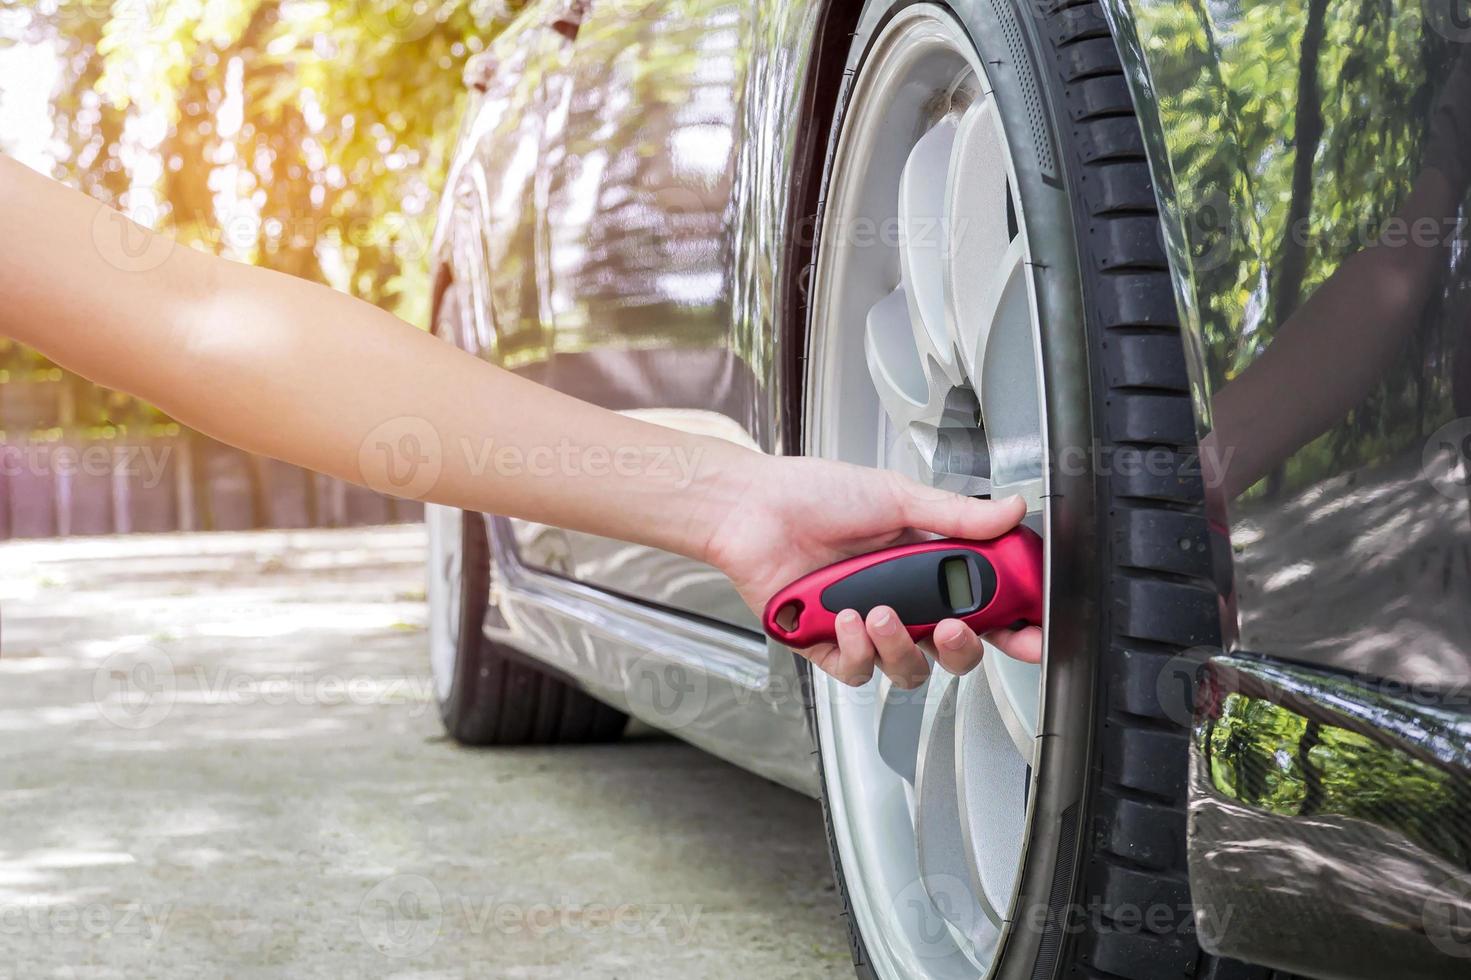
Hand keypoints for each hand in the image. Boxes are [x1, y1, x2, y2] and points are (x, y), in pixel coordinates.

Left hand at [703, 455, 1042, 687]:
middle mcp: (900, 601)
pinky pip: (857, 669)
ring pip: (908, 668)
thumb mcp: (896, 497)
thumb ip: (957, 515)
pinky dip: (856, 647)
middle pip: (952, 650)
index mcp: (925, 566)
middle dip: (963, 648)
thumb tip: (1011, 511)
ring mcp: (865, 627)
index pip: (981, 606)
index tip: (1030, 633)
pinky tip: (846, 616)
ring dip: (901, 646)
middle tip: (955, 628)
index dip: (1010, 626)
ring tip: (880, 612)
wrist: (753, 508)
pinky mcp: (828, 646)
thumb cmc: (815, 495)